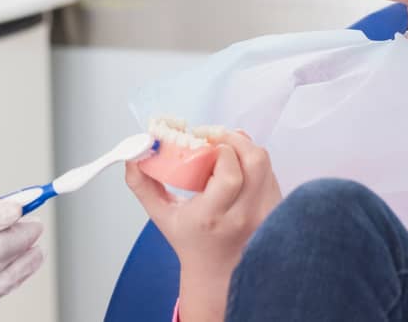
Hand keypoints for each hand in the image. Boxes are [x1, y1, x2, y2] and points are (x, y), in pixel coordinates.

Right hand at [125, 131, 281, 321]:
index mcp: (212, 216)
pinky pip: (270, 173)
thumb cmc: (189, 239)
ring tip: (225, 148)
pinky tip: (238, 165)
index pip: (229, 174)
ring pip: (264, 164)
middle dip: (234, 140)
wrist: (216, 270)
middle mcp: (243, 217)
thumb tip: (132, 155)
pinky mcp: (275, 211)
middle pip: (254, 162)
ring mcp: (264, 216)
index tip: (203, 143)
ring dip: (244, 148)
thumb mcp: (160, 214)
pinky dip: (254, 163)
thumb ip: (142, 183)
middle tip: (215, 137)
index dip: (219, 149)